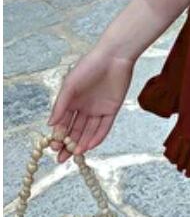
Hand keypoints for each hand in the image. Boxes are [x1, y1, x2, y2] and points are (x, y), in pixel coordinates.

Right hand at [47, 47, 134, 162]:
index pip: (62, 124)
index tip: (54, 147)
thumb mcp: (70, 85)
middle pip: (75, 131)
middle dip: (68, 145)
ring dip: (82, 143)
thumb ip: (60, 105)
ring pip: (89, 131)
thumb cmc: (89, 66)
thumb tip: (50, 125)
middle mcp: (84, 108)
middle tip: (61, 159)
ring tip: (76, 154)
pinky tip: (90, 146)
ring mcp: (98, 109)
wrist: (113, 57)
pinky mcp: (112, 109)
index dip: (58, 136)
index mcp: (71, 102)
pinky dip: (98, 136)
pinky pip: (104, 126)